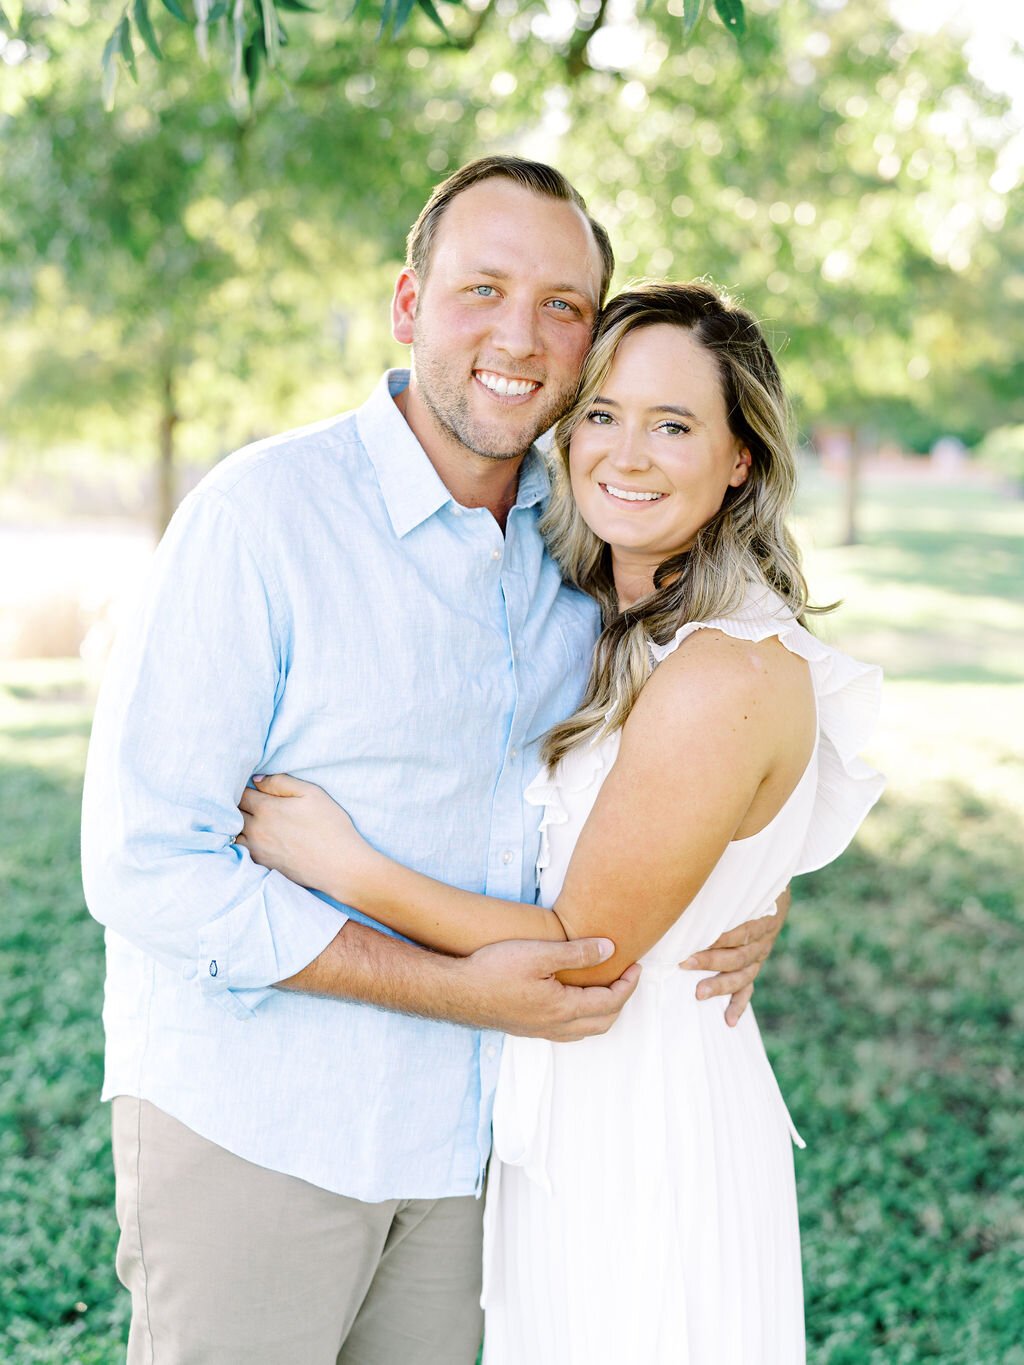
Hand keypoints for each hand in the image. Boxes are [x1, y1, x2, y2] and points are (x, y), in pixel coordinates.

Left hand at [237, 773, 366, 899]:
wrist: (341, 866)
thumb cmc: (330, 826)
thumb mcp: (312, 793)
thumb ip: (281, 782)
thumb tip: (257, 780)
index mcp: (266, 809)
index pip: (241, 793)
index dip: (244, 787)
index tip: (251, 787)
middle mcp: (256, 830)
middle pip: (233, 812)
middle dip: (237, 804)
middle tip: (248, 801)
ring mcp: (257, 850)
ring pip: (233, 833)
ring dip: (237, 825)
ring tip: (248, 819)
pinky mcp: (262, 865)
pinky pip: (241, 850)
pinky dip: (243, 842)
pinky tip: (255, 839)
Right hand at [454, 937, 641, 1041]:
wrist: (456, 991)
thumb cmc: (494, 969)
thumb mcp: (539, 953)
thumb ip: (577, 952)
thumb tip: (610, 949)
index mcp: (563, 1009)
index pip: (610, 1002)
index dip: (628, 984)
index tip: (637, 966)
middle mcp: (554, 1026)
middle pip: (603, 1022)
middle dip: (621, 1001)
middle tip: (626, 977)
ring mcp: (538, 1030)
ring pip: (584, 1030)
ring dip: (602, 1012)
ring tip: (605, 988)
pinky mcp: (525, 1028)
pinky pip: (566, 1031)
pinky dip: (582, 1018)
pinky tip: (572, 1001)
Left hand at [680, 886, 790, 1026]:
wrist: (775, 892)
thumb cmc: (751, 882)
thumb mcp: (745, 877)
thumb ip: (727, 880)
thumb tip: (706, 868)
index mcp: (762, 918)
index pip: (742, 931)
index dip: (722, 937)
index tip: (697, 939)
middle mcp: (763, 941)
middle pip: (738, 956)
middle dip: (711, 961)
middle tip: (685, 963)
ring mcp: (759, 956)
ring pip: (742, 975)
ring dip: (721, 986)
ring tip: (699, 994)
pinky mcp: (754, 966)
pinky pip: (747, 988)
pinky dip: (738, 1005)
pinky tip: (729, 1021)